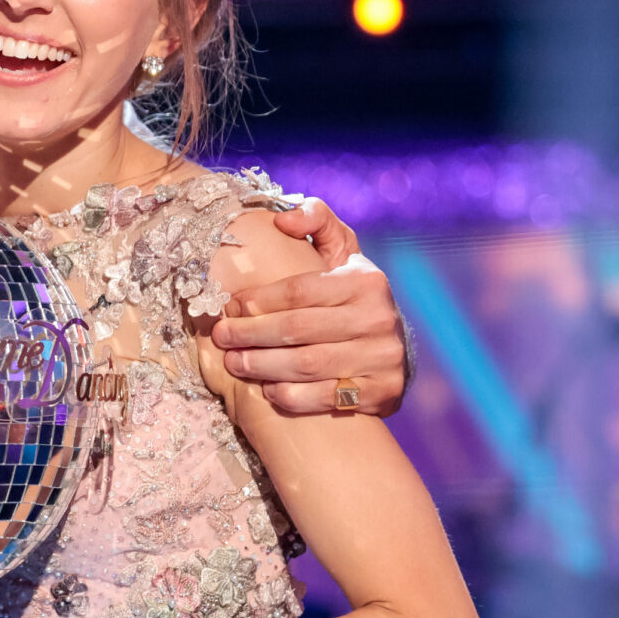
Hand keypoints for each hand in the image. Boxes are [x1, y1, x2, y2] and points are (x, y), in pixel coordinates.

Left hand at [213, 199, 409, 416]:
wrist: (395, 348)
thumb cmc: (352, 296)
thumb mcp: (342, 252)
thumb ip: (316, 221)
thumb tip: (283, 220)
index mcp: (365, 281)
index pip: (299, 290)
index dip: (259, 300)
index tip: (232, 307)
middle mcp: (377, 318)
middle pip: (297, 329)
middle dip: (250, 334)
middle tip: (223, 339)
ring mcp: (382, 357)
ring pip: (306, 364)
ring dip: (262, 366)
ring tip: (236, 364)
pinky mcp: (382, 391)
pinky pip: (324, 397)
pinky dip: (291, 395)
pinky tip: (268, 390)